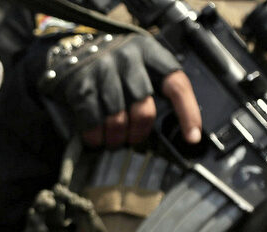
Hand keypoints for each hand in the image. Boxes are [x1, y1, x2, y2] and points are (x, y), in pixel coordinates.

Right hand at [39, 32, 201, 148]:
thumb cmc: (116, 68)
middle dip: (140, 131)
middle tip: (134, 139)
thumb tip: (177, 126)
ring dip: (116, 138)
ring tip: (114, 142)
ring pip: (117, 119)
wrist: (74, 54)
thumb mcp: (141, 65)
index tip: (192, 137)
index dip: (187, 113)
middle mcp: (128, 59)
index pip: (177, 85)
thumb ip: (157, 86)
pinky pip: (93, 121)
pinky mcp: (82, 86)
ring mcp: (103, 71)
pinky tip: (96, 139)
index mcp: (151, 53)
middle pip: (143, 108)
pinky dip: (95, 136)